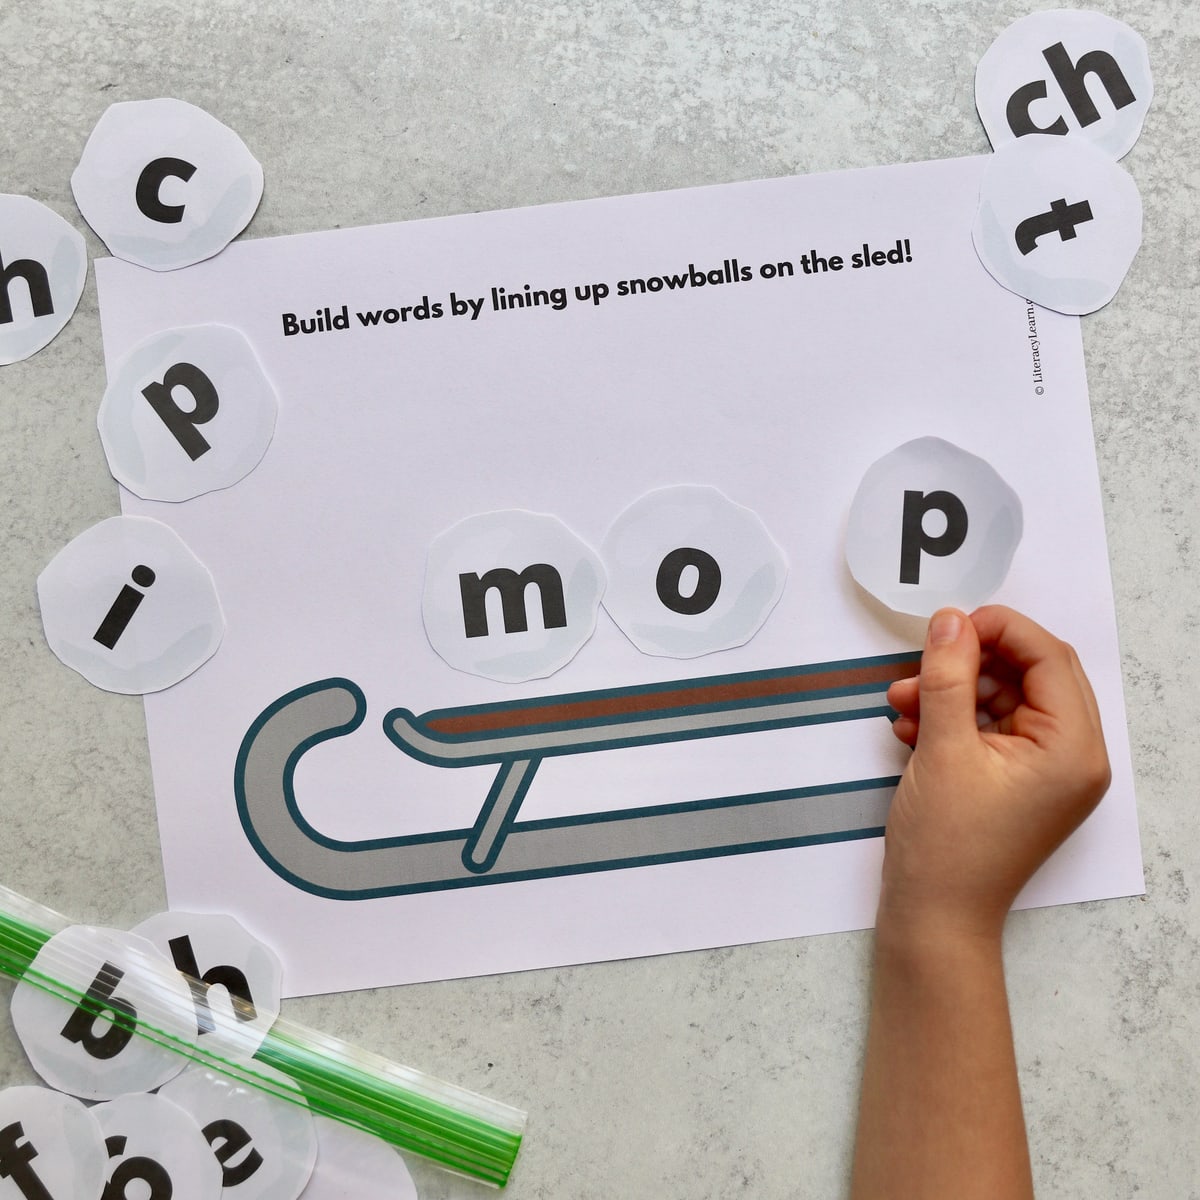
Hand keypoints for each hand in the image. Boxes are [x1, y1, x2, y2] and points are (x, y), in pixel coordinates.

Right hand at [881, 605, 1110, 940]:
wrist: (934, 917)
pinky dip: (954, 719)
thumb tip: (951, 621)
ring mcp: (1048, 773)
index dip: (999, 629)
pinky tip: (912, 725)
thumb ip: (948, 675)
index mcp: (1073, 749)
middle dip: (971, 662)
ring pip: (1006, 700)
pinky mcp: (1021, 784)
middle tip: (924, 660)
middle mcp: (1073, 758)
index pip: (1048, 658)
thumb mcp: (942, 747)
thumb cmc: (946, 845)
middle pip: (1031, 675)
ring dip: (954, 691)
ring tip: (903, 699)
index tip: (950, 623)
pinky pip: (994, 729)